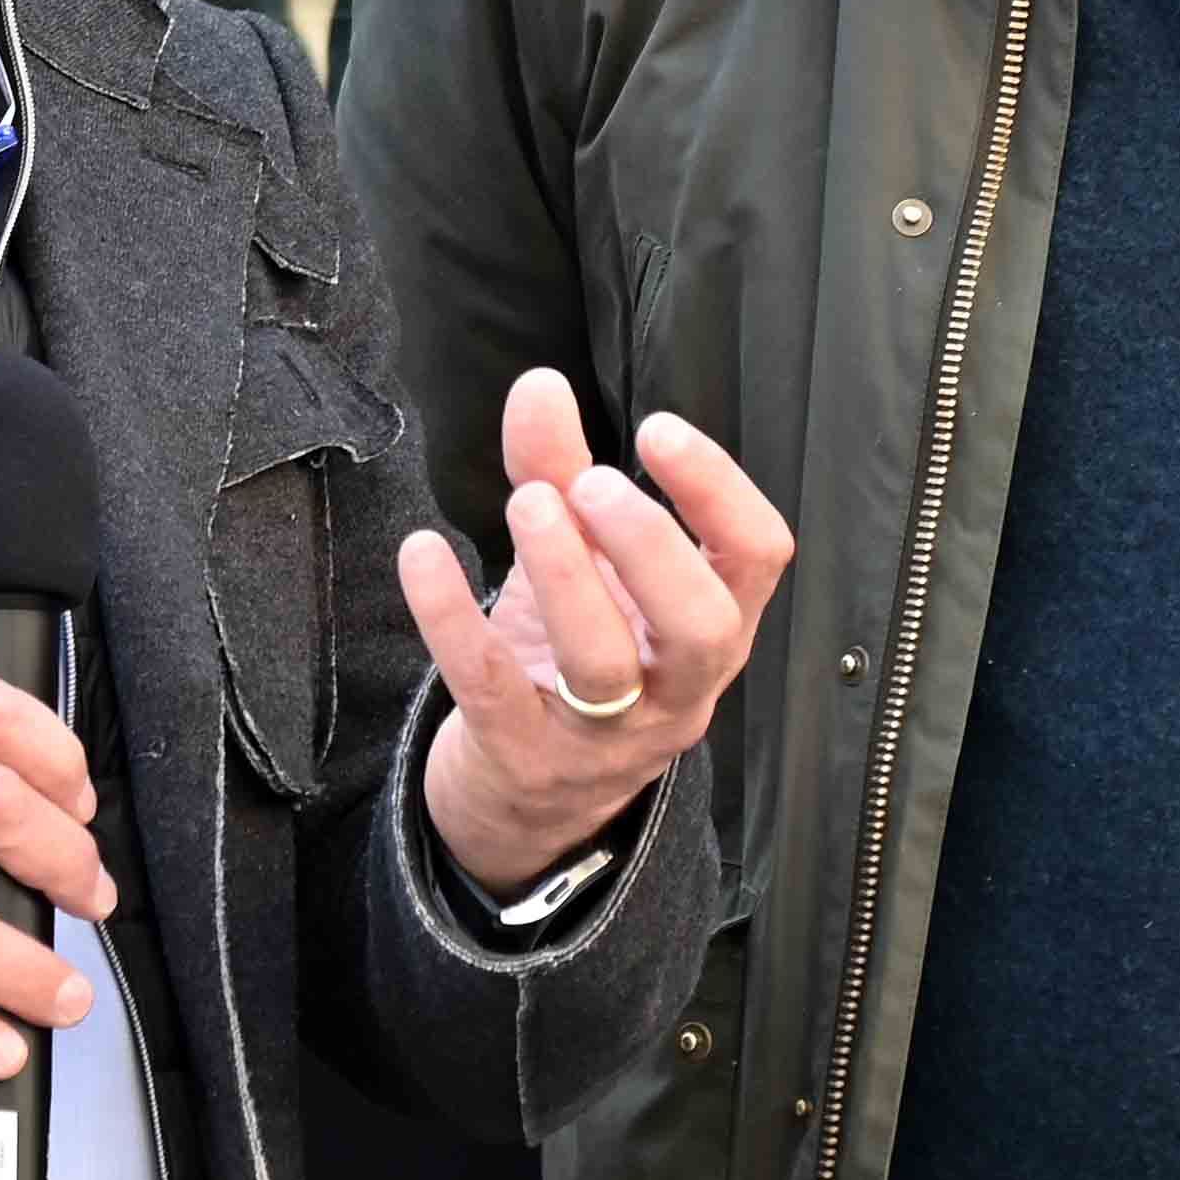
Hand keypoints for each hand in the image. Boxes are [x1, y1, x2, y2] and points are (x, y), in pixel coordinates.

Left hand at [400, 368, 794, 897]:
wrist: (523, 796)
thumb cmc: (573, 658)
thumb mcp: (581, 565)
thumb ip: (561, 470)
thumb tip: (540, 383)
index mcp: (711, 630)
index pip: (756, 560)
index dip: (719, 491)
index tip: (657, 430)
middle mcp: (676, 690)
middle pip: (701, 627)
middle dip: (652, 546)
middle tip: (592, 483)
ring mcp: (603, 737)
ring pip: (602, 664)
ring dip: (565, 575)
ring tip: (525, 501)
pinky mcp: (523, 758)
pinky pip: (491, 689)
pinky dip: (453, 618)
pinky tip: (423, 554)